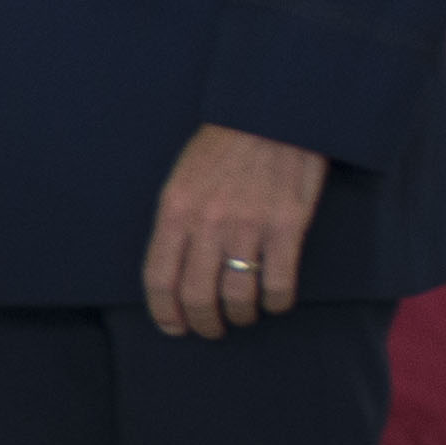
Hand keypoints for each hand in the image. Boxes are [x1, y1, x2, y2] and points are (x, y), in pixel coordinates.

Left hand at [143, 121, 326, 339]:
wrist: (272, 115)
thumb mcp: (182, 179)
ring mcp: (247, 226)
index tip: (174, 328)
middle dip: (203, 323)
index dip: (165, 312)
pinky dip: (277, 302)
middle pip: (196, 295)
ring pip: (237, 297)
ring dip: (240, 316)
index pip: (159, 279)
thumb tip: (175, 269)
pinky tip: (276, 302)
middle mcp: (206, 223)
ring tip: (244, 316)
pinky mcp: (286, 227)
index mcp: (174, 211)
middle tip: (212, 329)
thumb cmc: (224, 148)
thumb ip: (177, 222)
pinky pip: (279, 284)